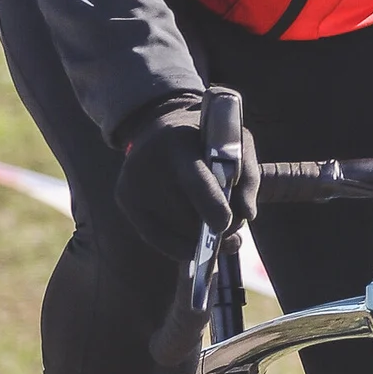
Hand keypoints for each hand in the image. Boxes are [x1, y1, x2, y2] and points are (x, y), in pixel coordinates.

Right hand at [115, 96, 259, 261]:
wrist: (162, 127)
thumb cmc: (208, 139)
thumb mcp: (236, 143)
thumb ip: (248, 176)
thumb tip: (246, 214)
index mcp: (178, 141)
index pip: (194, 180)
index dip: (210, 205)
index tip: (225, 224)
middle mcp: (148, 161)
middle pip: (186, 214)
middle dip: (215, 227)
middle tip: (233, 226)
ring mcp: (131, 181)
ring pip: (176, 230)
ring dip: (201, 236)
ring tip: (214, 222)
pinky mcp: (124, 198)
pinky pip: (157, 239)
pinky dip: (181, 246)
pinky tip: (197, 244)